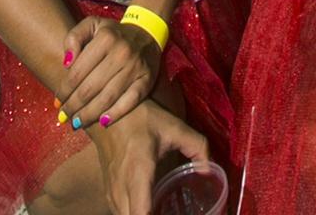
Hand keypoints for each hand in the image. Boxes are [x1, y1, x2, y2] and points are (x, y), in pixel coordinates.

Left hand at [60, 13, 160, 131]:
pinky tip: (102, 122)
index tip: (57, 102)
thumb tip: (66, 63)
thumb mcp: (92, 25)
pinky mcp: (146, 80)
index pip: (78, 72)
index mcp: (105, 38)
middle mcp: (122, 52)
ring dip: (89, 114)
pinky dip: (115, 114)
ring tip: (77, 123)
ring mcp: (135, 67)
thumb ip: (74, 38)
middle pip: (90, 88)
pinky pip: (130, 101)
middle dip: (73, 106)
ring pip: (107, 98)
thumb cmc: (112, 34)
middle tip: (64, 117)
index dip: (64, 90)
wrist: (147, 33)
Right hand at [90, 99, 208, 214]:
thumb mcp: (175, 127)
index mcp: (138, 172)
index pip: (141, 214)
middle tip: (170, 210)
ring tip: (161, 209)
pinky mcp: (108, 192)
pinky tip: (149, 209)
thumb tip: (208, 169)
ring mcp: (111, 191)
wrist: (110, 110)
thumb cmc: (143, 118)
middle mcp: (121, 187)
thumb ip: (197, 146)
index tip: (171, 213)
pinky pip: (119, 213)